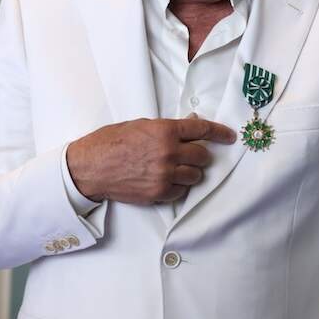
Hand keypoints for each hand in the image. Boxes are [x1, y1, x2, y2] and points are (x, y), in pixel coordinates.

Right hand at [65, 116, 236, 204]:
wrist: (88, 167)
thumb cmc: (109, 143)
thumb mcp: (138, 126)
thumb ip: (165, 128)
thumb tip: (189, 125)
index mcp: (163, 131)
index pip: (201, 129)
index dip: (219, 132)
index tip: (229, 136)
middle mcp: (168, 152)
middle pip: (203, 155)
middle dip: (199, 155)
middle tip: (190, 155)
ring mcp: (165, 174)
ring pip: (195, 175)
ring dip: (189, 171)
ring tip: (174, 169)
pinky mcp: (159, 192)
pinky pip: (181, 191)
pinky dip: (177, 186)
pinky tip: (163, 180)